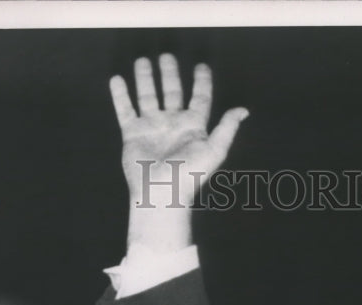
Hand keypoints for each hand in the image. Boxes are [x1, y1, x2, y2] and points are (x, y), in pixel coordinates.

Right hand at [110, 55, 248, 249]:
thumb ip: (227, 128)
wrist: (161, 191)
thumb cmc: (189, 174)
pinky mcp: (133, 133)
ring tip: (142, 61)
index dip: (202, 82)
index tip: (201, 66)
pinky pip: (125, 110)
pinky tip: (117, 80)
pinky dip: (120, 95)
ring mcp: (152, 127)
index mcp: (193, 127)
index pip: (200, 99)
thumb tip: (243, 110)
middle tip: (167, 56)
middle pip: (172, 92)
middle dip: (170, 74)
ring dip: (145, 78)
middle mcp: (173, 124)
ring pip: (148, 96)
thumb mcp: (214, 150)